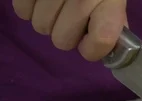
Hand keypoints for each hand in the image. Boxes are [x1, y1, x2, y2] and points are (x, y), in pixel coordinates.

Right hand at [12, 0, 126, 60]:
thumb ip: (114, 18)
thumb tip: (111, 46)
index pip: (102, 39)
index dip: (94, 49)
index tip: (91, 43)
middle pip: (62, 40)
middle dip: (68, 34)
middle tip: (73, 17)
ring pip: (40, 27)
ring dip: (49, 20)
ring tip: (57, 2)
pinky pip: (21, 11)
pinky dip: (30, 7)